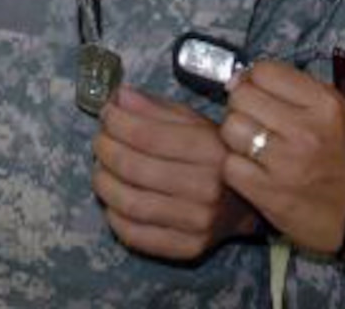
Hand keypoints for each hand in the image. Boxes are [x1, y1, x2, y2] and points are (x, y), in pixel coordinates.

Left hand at [92, 86, 260, 260]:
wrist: (246, 204)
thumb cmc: (216, 156)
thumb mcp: (195, 123)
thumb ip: (156, 110)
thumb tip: (118, 97)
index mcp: (211, 149)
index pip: (147, 135)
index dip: (117, 121)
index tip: (106, 112)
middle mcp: (207, 188)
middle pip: (134, 168)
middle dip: (105, 149)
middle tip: (99, 140)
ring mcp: (197, 222)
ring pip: (130, 204)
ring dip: (104, 183)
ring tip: (101, 169)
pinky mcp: (188, 247)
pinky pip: (135, 235)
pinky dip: (114, 216)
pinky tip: (114, 200)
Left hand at [221, 59, 344, 254]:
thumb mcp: (338, 113)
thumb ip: (296, 91)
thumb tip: (243, 78)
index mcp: (324, 104)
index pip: (265, 71)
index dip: (254, 78)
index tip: (257, 91)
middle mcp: (305, 129)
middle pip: (242, 97)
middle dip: (241, 105)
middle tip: (253, 118)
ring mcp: (285, 162)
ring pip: (230, 128)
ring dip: (236, 136)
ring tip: (251, 144)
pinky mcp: (268, 193)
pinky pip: (230, 165)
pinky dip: (235, 166)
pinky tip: (251, 169)